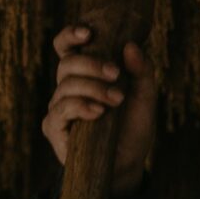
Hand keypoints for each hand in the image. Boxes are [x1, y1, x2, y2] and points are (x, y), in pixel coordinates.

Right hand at [42, 24, 156, 192]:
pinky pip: (61, 110)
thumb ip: (142, 70)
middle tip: (115, 73)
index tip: (88, 33)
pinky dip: (80, 107)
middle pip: (67, 63)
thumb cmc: (132, 128)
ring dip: (93, 89)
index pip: (65, 47)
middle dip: (92, 64)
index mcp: (83, 74)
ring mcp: (58, 107)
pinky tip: (98, 112)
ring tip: (116, 100)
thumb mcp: (145, 96)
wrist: (127, 165)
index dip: (70, 35)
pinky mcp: (54, 128)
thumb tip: (130, 45)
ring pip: (66, 85)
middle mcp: (67, 87)